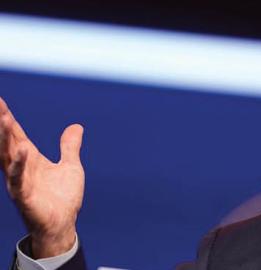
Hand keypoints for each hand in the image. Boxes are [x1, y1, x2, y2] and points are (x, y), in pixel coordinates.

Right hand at [0, 97, 84, 257]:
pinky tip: (21, 151)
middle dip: (2, 124)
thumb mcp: (70, 166)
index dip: (8, 119)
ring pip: (10, 157)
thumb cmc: (63, 198)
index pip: (17, 135)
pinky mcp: (25, 197)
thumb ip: (69, 146)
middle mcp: (22, 168)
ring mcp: (21, 182)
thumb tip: (76, 126)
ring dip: (6, 139)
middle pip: (8, 142)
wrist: (63, 224)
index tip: (0, 101)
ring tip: (4, 119)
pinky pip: (19, 180)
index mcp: (31, 159)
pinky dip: (20, 166)